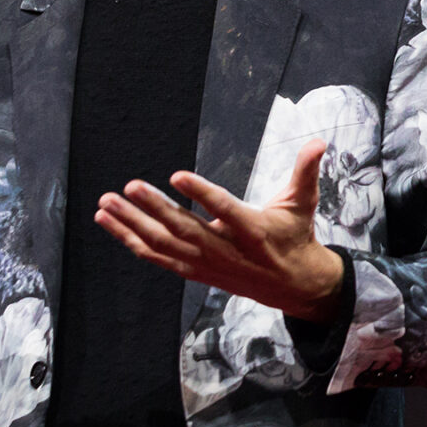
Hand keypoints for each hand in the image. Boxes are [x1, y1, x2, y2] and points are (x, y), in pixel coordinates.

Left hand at [95, 138, 346, 322]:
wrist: (292, 285)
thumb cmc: (294, 236)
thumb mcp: (303, 203)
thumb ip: (306, 170)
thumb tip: (319, 140)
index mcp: (253, 230)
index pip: (225, 209)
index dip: (202, 193)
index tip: (177, 175)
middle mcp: (226, 250)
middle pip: (184, 229)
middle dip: (154, 208)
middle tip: (129, 186)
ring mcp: (206, 263)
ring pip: (163, 244)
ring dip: (132, 224)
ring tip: (106, 204)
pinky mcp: (194, 271)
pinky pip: (157, 257)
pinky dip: (132, 242)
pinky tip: (111, 224)